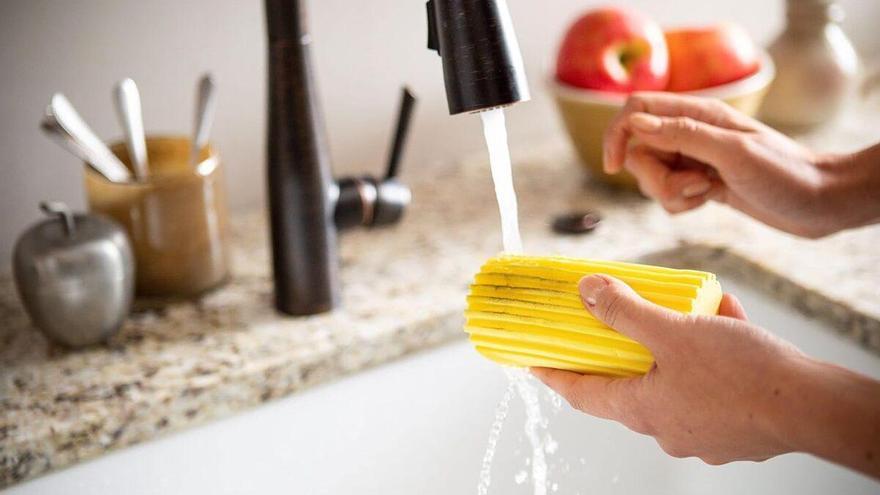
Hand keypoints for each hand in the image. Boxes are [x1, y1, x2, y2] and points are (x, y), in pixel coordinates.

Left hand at [532, 274, 806, 464]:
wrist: (812, 407)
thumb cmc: (740, 374)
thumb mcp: (673, 332)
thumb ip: (625, 312)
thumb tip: (586, 290)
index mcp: (642, 410)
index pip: (582, 394)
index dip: (556, 375)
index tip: (535, 362)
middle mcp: (666, 427)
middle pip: (629, 385)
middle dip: (624, 351)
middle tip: (616, 324)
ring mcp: (702, 431)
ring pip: (675, 379)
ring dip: (674, 344)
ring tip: (686, 310)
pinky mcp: (734, 427)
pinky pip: (711, 383)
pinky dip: (711, 352)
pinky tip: (726, 320)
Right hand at [602, 92, 876, 237]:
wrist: (819, 202)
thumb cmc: (784, 173)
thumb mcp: (732, 153)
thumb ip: (682, 135)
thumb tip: (635, 124)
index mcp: (697, 114)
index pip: (636, 111)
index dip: (617, 135)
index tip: (613, 166)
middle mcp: (691, 133)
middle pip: (639, 152)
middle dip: (654, 178)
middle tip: (693, 186)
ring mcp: (695, 159)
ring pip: (651, 177)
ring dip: (671, 194)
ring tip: (708, 193)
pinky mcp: (700, 183)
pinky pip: (668, 195)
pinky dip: (681, 204)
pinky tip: (710, 201)